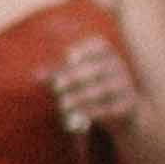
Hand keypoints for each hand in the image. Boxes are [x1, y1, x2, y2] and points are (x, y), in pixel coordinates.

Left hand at [45, 28, 141, 149]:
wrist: (126, 113)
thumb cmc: (95, 90)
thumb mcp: (79, 80)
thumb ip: (59, 75)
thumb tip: (36, 75)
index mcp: (109, 55)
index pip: (100, 46)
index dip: (85, 50)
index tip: (70, 58)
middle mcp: (119, 67)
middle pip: (95, 70)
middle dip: (74, 77)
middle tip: (56, 86)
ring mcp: (126, 86)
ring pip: (100, 91)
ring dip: (79, 98)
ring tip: (63, 105)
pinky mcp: (128, 105)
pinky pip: (108, 109)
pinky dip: (91, 112)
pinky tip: (78, 117)